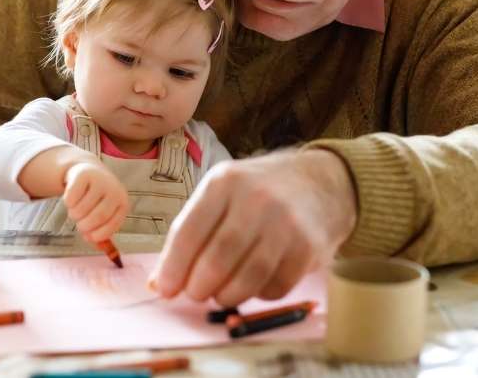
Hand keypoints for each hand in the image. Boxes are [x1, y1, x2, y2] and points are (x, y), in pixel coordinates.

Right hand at [62, 160, 128, 242]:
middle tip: (80, 224)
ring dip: (74, 215)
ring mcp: (100, 181)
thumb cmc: (97, 199)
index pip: (111, 225)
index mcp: (122, 203)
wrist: (89, 171)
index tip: (89, 237)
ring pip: (81, 209)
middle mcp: (114, 191)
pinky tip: (72, 198)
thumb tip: (102, 250)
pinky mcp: (83, 175)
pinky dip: (68, 203)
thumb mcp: (104, 215)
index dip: (98, 235)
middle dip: (84, 226)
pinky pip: (71, 198)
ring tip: (76, 211)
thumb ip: (102, 233)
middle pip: (98, 217)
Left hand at [148, 149, 356, 306]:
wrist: (319, 183)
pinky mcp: (309, 247)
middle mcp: (256, 199)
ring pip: (247, 277)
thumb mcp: (221, 195)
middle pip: (217, 258)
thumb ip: (189, 233)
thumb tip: (158, 283)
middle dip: (198, 286)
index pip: (189, 232)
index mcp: (224, 182)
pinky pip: (275, 286)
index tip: (165, 290)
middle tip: (194, 294)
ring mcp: (286, 223)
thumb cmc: (258, 192)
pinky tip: (252, 285)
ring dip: (226, 296)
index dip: (173, 267)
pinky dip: (258, 295)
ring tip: (220, 294)